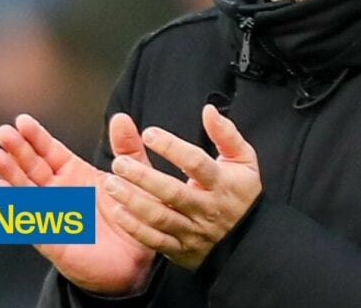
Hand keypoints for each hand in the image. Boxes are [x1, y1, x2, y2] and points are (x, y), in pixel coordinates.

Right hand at [0, 113, 156, 294]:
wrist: (136, 260)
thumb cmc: (131, 214)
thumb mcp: (133, 175)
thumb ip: (127, 148)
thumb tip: (120, 117)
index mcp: (74, 173)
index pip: (49, 151)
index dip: (35, 136)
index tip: (22, 120)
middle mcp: (58, 191)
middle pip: (32, 167)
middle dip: (17, 150)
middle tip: (4, 133)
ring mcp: (51, 214)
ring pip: (26, 191)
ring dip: (11, 174)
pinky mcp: (52, 239)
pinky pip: (30, 222)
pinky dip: (16, 207)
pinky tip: (3, 192)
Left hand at [104, 104, 261, 269]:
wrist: (249, 239)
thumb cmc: (240, 192)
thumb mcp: (243, 159)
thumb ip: (226, 134)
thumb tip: (209, 110)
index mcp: (223, 183)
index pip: (196, 163)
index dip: (172, 148)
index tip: (148, 134)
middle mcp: (207, 208)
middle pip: (173, 192)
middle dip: (143, 176)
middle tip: (118, 163)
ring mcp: (194, 231)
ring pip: (161, 217)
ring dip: (133, 201)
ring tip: (111, 184)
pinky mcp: (182, 249)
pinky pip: (156, 240)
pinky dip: (135, 228)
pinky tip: (118, 212)